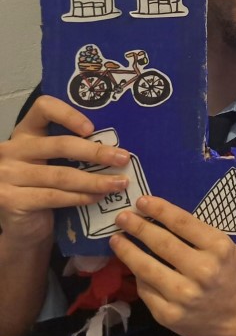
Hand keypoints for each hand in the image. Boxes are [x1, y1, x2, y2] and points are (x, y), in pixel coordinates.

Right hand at [0, 96, 129, 244]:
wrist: (21, 227)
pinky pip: (54, 196)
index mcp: (24, 132)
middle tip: (123, 158)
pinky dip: (81, 196)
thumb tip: (117, 145)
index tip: (92, 128)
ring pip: (61, 175)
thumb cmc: (43, 187)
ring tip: (119, 183)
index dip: (68, 114)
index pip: (43, 108)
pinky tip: (98, 197)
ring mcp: (7, 175)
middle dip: (96, 152)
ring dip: (95, 180)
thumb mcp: (52, 161)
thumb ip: (71, 149)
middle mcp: (11, 150)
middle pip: (60, 144)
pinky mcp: (10, 200)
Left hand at [110, 195, 235, 335]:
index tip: (142, 201)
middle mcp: (202, 271)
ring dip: (128, 251)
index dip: (160, 210)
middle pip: (162, 243)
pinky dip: (138, 276)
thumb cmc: (233, 275)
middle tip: (122, 217)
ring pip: (146, 268)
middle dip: (138, 227)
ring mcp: (183, 295)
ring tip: (116, 239)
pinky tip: (132, 266)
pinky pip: (145, 290)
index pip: (183, 223)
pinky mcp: (169, 314)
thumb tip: (168, 217)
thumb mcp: (231, 248)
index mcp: (219, 248)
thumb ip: (205, 235)